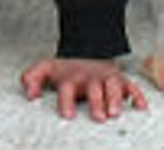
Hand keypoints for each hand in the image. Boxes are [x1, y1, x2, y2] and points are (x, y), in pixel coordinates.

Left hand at [21, 56, 147, 121]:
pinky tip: (138, 106)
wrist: (86, 50)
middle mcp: (89, 79)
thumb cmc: (66, 68)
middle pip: (93, 91)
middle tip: (98, 116)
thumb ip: (32, 79)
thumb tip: (28, 93)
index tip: (66, 114)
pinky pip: (130, 87)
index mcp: (70, 79)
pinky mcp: (119, 80)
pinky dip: (136, 96)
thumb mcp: (45, 69)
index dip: (66, 102)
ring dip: (114, 100)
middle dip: (96, 103)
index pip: (67, 90)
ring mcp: (105, 79)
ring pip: (112, 88)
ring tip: (114, 112)